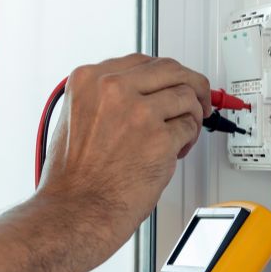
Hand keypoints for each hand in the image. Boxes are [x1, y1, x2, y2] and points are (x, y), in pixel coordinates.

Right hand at [38, 54, 210, 248]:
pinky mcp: (160, 138)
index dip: (162, 74)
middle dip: (190, 83)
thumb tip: (138, 91)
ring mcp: (138, 112)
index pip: (141, 61)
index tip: (171, 82)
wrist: (75, 210)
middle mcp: (113, 89)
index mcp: (89, 81)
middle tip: (199, 97)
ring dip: (191, 114)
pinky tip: (176, 150)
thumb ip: (103, 98)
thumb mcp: (74, 118)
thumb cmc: (71, 177)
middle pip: (170, 69)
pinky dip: (189, 138)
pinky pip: (190, 126)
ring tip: (182, 133)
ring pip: (186, 95)